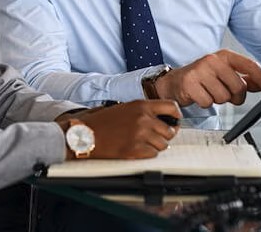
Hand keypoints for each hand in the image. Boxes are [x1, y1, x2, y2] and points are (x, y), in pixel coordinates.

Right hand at [59, 100, 181, 159]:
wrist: (84, 134)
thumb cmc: (102, 122)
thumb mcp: (124, 108)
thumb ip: (144, 111)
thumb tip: (164, 120)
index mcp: (141, 105)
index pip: (172, 107)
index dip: (176, 116)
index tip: (173, 122)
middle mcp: (143, 118)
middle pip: (170, 131)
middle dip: (163, 136)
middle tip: (152, 138)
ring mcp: (140, 134)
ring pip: (163, 145)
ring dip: (154, 146)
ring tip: (139, 143)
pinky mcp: (135, 149)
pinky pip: (153, 155)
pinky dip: (146, 154)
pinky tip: (134, 149)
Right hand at [154, 49, 260, 107]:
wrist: (173, 82)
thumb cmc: (201, 78)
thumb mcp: (223, 74)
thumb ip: (244, 79)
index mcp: (224, 56)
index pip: (251, 66)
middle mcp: (212, 60)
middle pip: (239, 87)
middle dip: (235, 96)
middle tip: (224, 93)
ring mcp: (200, 71)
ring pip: (224, 97)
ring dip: (218, 100)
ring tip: (208, 92)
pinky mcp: (189, 83)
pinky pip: (208, 102)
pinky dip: (205, 103)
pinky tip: (199, 96)